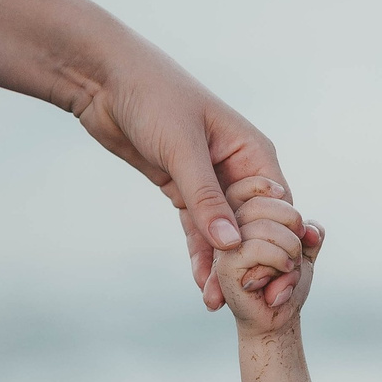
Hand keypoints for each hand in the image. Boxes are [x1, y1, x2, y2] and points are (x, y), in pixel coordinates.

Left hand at [73, 57, 322, 310]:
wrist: (104, 78)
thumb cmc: (153, 97)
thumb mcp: (181, 148)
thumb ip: (205, 197)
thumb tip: (231, 245)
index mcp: (252, 150)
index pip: (277, 207)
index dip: (277, 245)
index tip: (269, 280)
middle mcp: (237, 167)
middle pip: (252, 225)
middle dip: (248, 263)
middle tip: (244, 302)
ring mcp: (210, 179)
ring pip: (223, 232)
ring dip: (220, 266)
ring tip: (214, 303)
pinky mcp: (182, 187)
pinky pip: (198, 227)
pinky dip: (199, 253)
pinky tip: (199, 282)